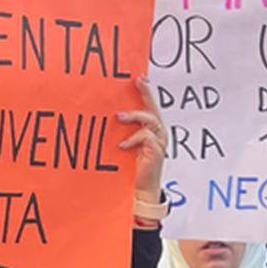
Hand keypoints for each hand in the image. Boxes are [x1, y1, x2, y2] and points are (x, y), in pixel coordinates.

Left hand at [118, 77, 167, 215]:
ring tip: (119, 117)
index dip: (146, 91)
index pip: (149, 106)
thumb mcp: (125, 144)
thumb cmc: (132, 167)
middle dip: (146, 93)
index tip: (139, 77)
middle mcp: (158, 132)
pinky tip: (122, 145)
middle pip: (153, 108)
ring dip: (134, 116)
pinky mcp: (157, 151)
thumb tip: (107, 116)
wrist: (141, 189)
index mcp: (152, 129)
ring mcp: (159, 141)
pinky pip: (146, 136)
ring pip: (150, 119)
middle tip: (138, 82)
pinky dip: (132, 138)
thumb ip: (122, 131)